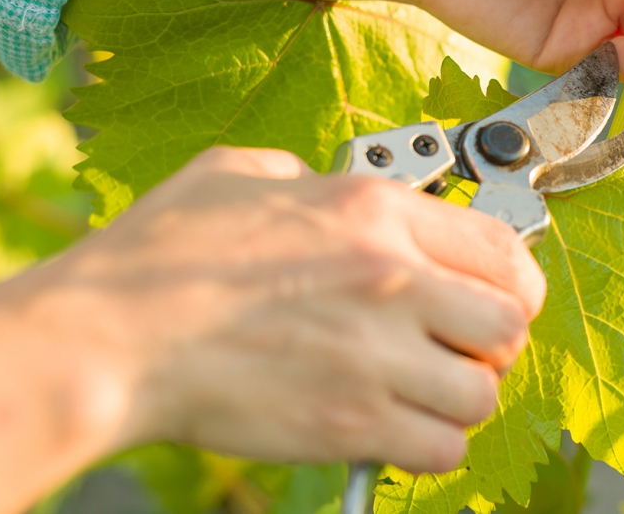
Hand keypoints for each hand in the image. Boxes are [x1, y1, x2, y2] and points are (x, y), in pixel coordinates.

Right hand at [0, 146, 543, 511]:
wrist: (109, 338)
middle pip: (510, 323)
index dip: (514, 280)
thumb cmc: (161, 256)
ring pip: (483, 392)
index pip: (504, 248)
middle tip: (462, 346)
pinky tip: (396, 427)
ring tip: (424, 390)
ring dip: (462, 396)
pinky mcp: (351, 422)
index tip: (500, 295)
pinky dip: (432, 444)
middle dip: (495, 340)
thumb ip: (306, 176)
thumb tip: (326, 187)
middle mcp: (391, 278)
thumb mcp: (241, 173)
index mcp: (373, 211)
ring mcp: (375, 355)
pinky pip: (442, 449)